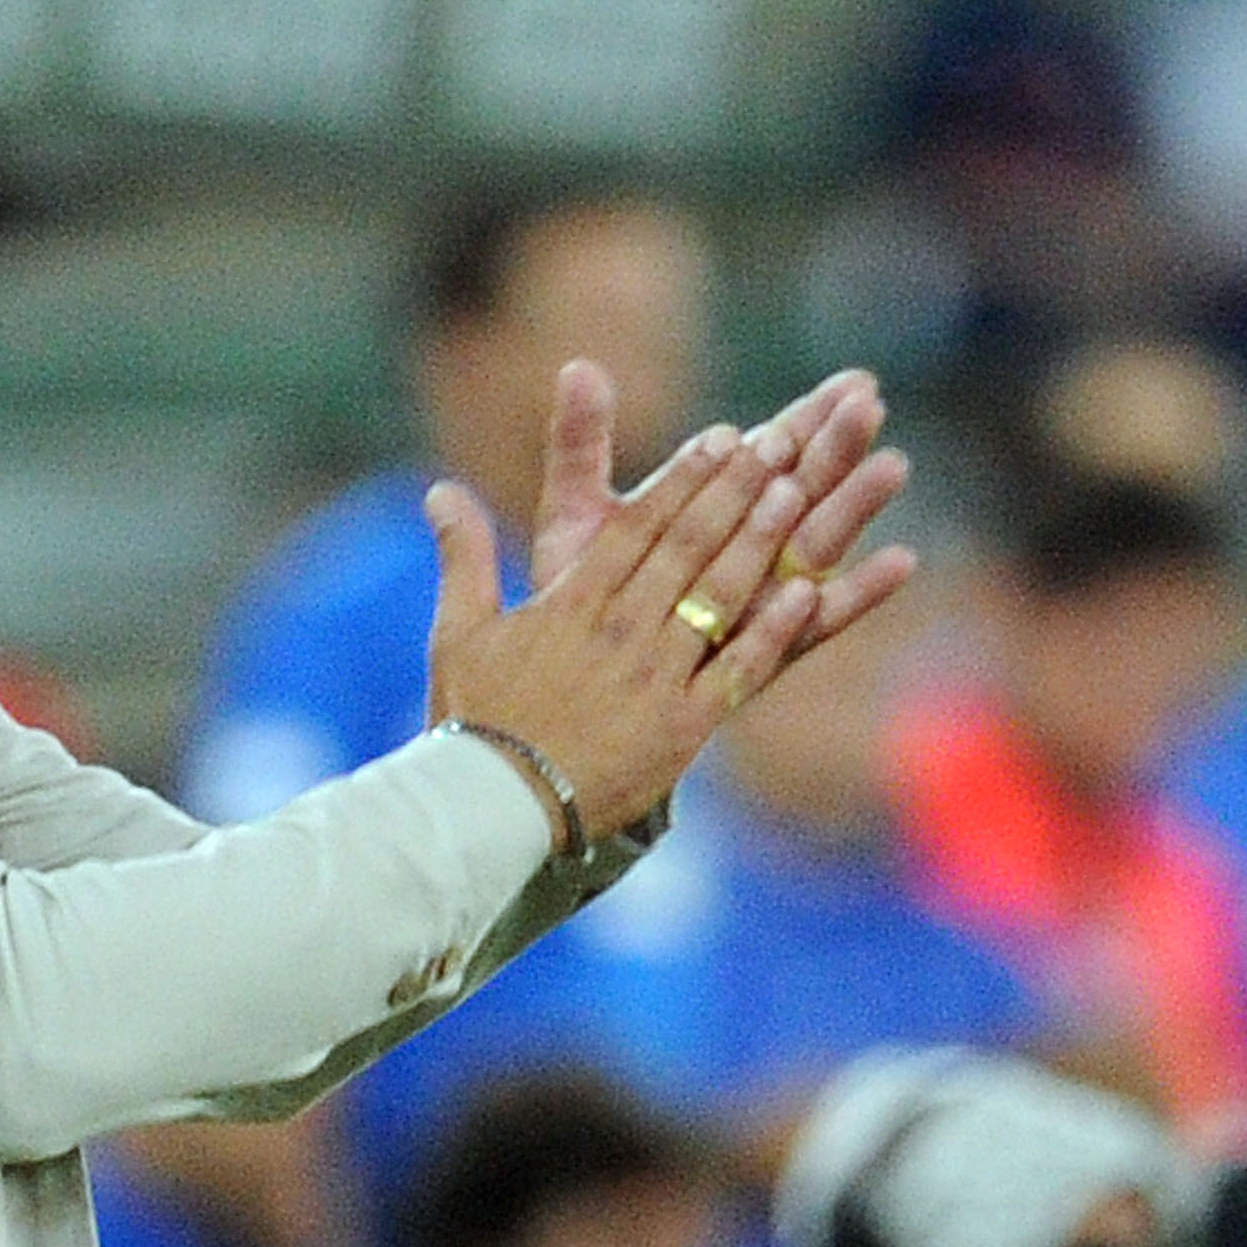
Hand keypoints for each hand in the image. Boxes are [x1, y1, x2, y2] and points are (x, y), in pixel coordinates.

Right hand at [428, 427, 822, 841]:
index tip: (722, 438)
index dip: (684, 479)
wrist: (492, 808)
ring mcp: (656, 675)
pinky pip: (738, 668)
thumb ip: (463, 556)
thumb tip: (439, 491)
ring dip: (759, 540)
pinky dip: (773, 630)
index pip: (636, 526)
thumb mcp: (457, 631)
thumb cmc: (473, 721)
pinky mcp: (684, 725)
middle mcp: (621, 628)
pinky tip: (807, 594)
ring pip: (716, 594)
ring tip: (796, 492)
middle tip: (778, 444)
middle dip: (735, 490)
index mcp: (571, 602)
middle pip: (687, 545)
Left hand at [530, 362, 914, 659]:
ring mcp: (757, 601)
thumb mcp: (575, 512)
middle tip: (870, 404)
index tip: (854, 381)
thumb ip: (581, 444)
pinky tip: (900, 563)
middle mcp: (744, 552)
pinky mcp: (759, 652)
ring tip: (892, 466)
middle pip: (804, 489)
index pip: (769, 452)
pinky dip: (856, 595)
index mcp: (708, 510)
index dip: (810, 417)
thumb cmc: (577, 593)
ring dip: (855, 506)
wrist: (563, 684)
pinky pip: (815, 624)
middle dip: (836, 447)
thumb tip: (577, 365)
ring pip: (816, 545)